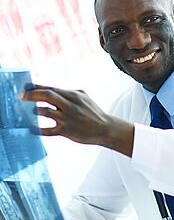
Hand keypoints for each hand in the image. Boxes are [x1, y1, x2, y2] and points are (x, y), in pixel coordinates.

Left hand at [19, 85, 134, 156]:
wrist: (106, 129)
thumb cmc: (93, 112)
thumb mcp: (83, 97)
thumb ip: (68, 93)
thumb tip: (49, 89)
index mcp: (74, 95)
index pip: (51, 89)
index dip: (37, 87)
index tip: (26, 88)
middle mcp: (70, 106)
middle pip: (47, 96)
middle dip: (32, 95)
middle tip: (21, 97)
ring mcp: (68, 119)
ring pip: (45, 111)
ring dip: (34, 111)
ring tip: (29, 112)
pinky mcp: (67, 131)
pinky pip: (48, 130)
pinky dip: (37, 130)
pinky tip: (31, 129)